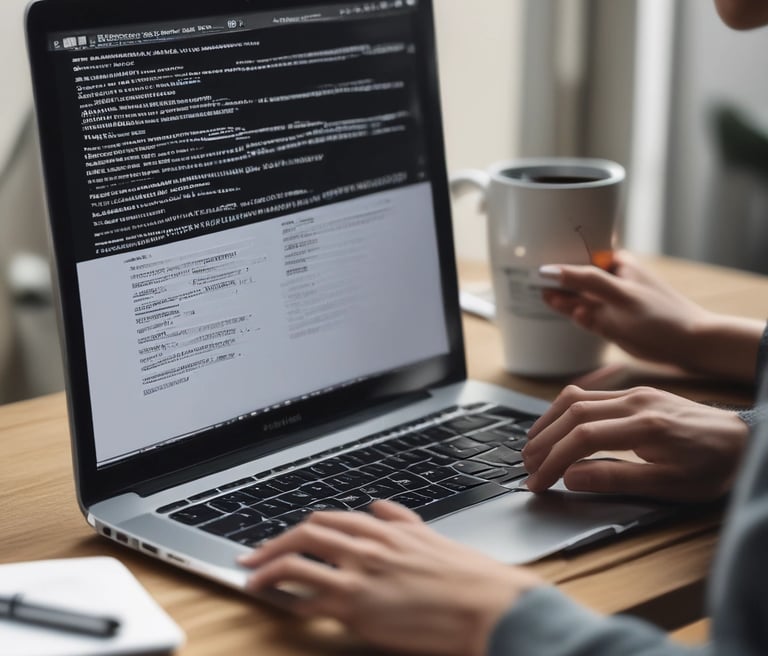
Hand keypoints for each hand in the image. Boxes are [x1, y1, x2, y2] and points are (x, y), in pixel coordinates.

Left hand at [240, 501, 542, 655]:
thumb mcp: (433, 536)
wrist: (490, 605)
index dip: (298, 529)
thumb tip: (379, 506)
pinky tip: (284, 608)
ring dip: (268, 572)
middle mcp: (368, 545)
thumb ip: (402, 519)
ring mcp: (360, 574)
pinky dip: (291, 603)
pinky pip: (309, 600)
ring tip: (253, 583)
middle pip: (305, 534)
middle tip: (252, 558)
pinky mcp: (358, 606)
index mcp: (385, 528)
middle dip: (271, 545)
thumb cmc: (468, 576)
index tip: (283, 539)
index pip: (328, 519)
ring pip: (297, 562)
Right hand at [523, 385, 748, 500]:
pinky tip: (555, 426)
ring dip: (548, 422)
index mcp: (646, 426)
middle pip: (572, 413)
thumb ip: (616, 479)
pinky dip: (563, 410)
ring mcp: (634, 393)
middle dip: (543, 441)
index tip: (538, 482)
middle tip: (527, 466)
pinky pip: (588, 393)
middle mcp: (636, 401)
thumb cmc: (712, 467)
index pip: (583, 438)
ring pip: (575, 397)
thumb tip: (571, 478)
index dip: (554, 460)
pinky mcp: (634, 392)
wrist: (744, 440)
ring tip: (532, 447)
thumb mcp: (670, 486)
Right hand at [540, 251, 762, 382]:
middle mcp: (611, 279)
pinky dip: (568, 312)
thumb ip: (584, 281)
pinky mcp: (609, 322)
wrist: (691, 347)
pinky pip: (582, 313)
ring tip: (532, 292)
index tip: (526, 256)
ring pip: (575, 295)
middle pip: (572, 274)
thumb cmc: (662, 317)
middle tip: (521, 275)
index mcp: (616, 264)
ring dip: (557, 296)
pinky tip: (555, 308)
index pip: (577, 253)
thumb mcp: (619, 296)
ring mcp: (609, 301)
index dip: (553, 254)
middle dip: (550, 276)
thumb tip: (548, 270)